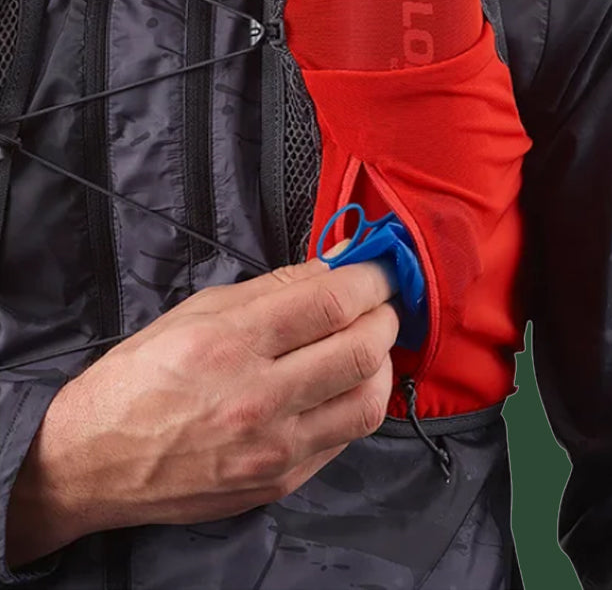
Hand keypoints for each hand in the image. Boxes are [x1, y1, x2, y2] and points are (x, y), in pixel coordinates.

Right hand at [6, 251, 398, 569]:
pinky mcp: (280, 482)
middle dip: (386, 316)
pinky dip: (357, 400)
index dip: (371, 279)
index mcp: (230, 343)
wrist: (91, 464)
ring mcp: (272, 449)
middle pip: (361, 350)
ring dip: (382, 363)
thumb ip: (276, 286)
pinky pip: (346, 437)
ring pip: (368, 401)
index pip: (331, 302)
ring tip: (367, 344)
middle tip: (380, 304)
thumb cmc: (140, 376)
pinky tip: (342, 383)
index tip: (379, 270)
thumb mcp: (198, 311)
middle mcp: (256, 399)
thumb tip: (337, 263)